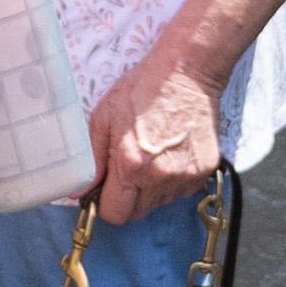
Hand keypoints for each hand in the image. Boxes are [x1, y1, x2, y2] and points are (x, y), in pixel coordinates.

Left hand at [84, 50, 226, 224]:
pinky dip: (172, 180)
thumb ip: (92, 160)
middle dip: (127, 198)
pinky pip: (181, 191)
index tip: (105, 190)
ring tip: (152, 155)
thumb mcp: (104, 118)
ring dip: (151, 190)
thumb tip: (81, 192)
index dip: (105, 204)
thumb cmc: (143, 89)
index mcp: (131, 165)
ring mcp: (186, 175)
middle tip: (128, 169)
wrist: (188, 73)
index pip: (115, 213)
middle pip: (137, 213)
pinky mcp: (204, 171)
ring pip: (159, 203)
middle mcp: (160, 176)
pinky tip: (170, 153)